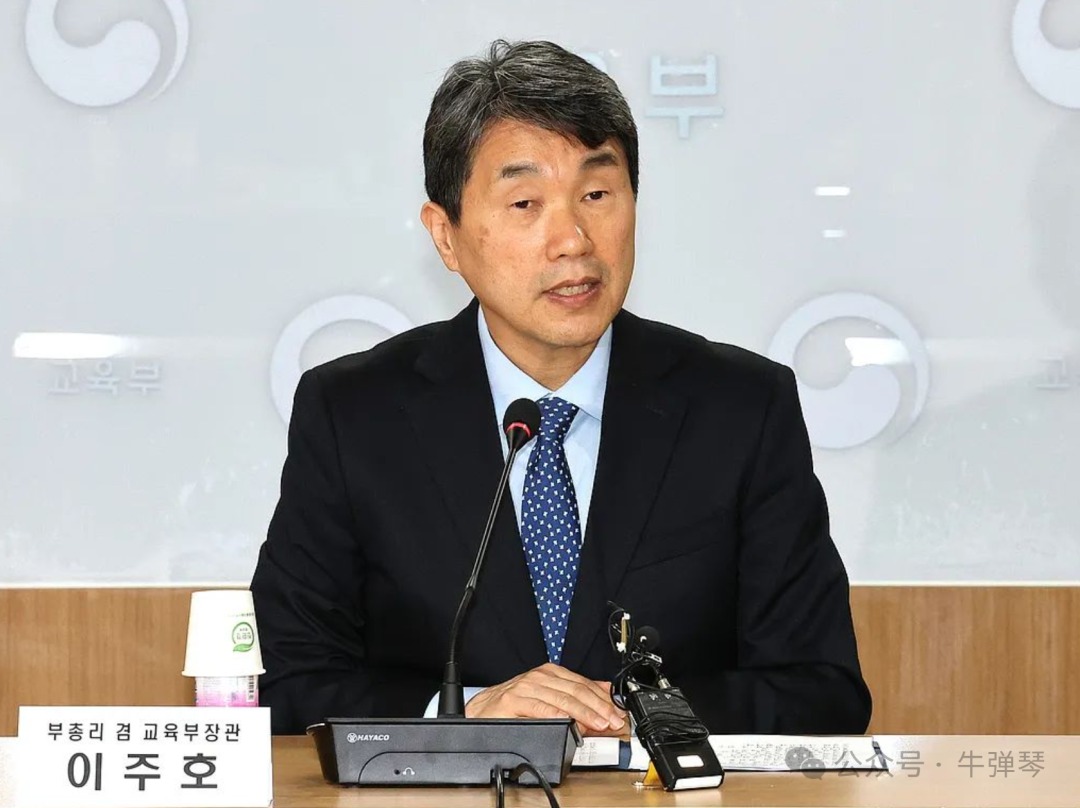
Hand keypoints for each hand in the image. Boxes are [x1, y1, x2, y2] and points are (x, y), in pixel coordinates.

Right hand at [465, 663, 627, 735]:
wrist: (481, 711)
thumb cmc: (514, 706)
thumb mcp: (549, 698)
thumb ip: (575, 696)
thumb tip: (604, 694)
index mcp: (549, 674)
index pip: (583, 684)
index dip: (602, 699)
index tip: (617, 712)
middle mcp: (538, 678)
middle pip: (575, 691)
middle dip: (598, 708)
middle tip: (612, 721)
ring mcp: (525, 688)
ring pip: (561, 699)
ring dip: (583, 713)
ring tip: (598, 724)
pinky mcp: (512, 701)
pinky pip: (538, 708)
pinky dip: (555, 715)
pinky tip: (568, 722)